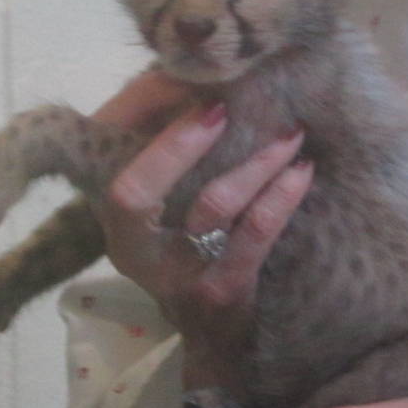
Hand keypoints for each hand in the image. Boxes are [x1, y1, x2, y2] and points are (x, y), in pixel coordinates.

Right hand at [92, 72, 314, 385]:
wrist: (215, 337)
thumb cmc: (187, 245)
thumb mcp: (163, 200)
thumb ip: (159, 137)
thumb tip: (181, 70)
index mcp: (112, 218)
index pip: (105, 168)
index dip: (139, 131)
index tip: (193, 99)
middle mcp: (132, 250)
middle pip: (134, 194)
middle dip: (176, 146)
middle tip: (225, 106)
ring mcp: (176, 275)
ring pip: (210, 206)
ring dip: (253, 161)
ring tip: (290, 132)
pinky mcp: (221, 291)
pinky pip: (254, 234)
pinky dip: (281, 196)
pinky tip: (302, 170)